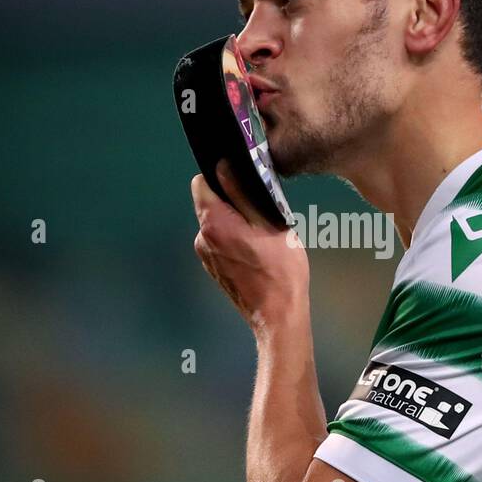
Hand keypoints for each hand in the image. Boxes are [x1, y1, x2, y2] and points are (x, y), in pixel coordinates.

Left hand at [191, 159, 308, 331]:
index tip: (241, 183)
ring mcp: (205, 256)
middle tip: (261, 214)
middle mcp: (202, 238)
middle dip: (232, 202)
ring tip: (262, 237)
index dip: (220, 177)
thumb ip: (241, 193)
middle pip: (210, 204)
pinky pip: (220, 243)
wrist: (277, 314)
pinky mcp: (213, 269)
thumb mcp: (268, 222)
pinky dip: (234, 241)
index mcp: (213, 223)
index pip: (201, 183)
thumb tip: (222, 166)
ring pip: (217, 224)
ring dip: (235, 223)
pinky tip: (256, 253)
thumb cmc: (279, 269)